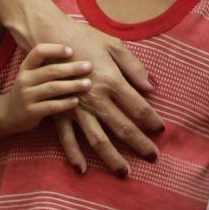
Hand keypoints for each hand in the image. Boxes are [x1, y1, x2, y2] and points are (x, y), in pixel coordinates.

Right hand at [1, 43, 91, 139]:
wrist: (9, 114)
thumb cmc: (30, 90)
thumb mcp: (32, 75)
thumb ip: (48, 64)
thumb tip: (79, 45)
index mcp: (26, 67)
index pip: (38, 52)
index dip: (55, 49)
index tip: (71, 51)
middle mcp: (24, 80)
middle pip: (51, 71)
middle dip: (72, 68)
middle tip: (89, 66)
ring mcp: (26, 96)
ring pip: (53, 88)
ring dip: (72, 85)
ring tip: (88, 84)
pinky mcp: (30, 112)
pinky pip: (51, 106)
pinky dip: (65, 103)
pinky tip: (76, 101)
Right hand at [35, 13, 160, 176]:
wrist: (47, 37)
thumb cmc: (83, 38)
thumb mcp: (112, 45)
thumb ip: (133, 67)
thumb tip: (151, 88)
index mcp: (112, 81)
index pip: (138, 107)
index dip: (151, 120)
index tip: (161, 131)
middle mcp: (96, 99)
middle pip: (122, 127)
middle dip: (139, 144)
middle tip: (153, 158)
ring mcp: (76, 108)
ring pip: (97, 139)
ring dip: (111, 157)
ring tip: (124, 172)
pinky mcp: (59, 112)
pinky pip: (67, 138)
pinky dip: (74, 154)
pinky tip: (82, 169)